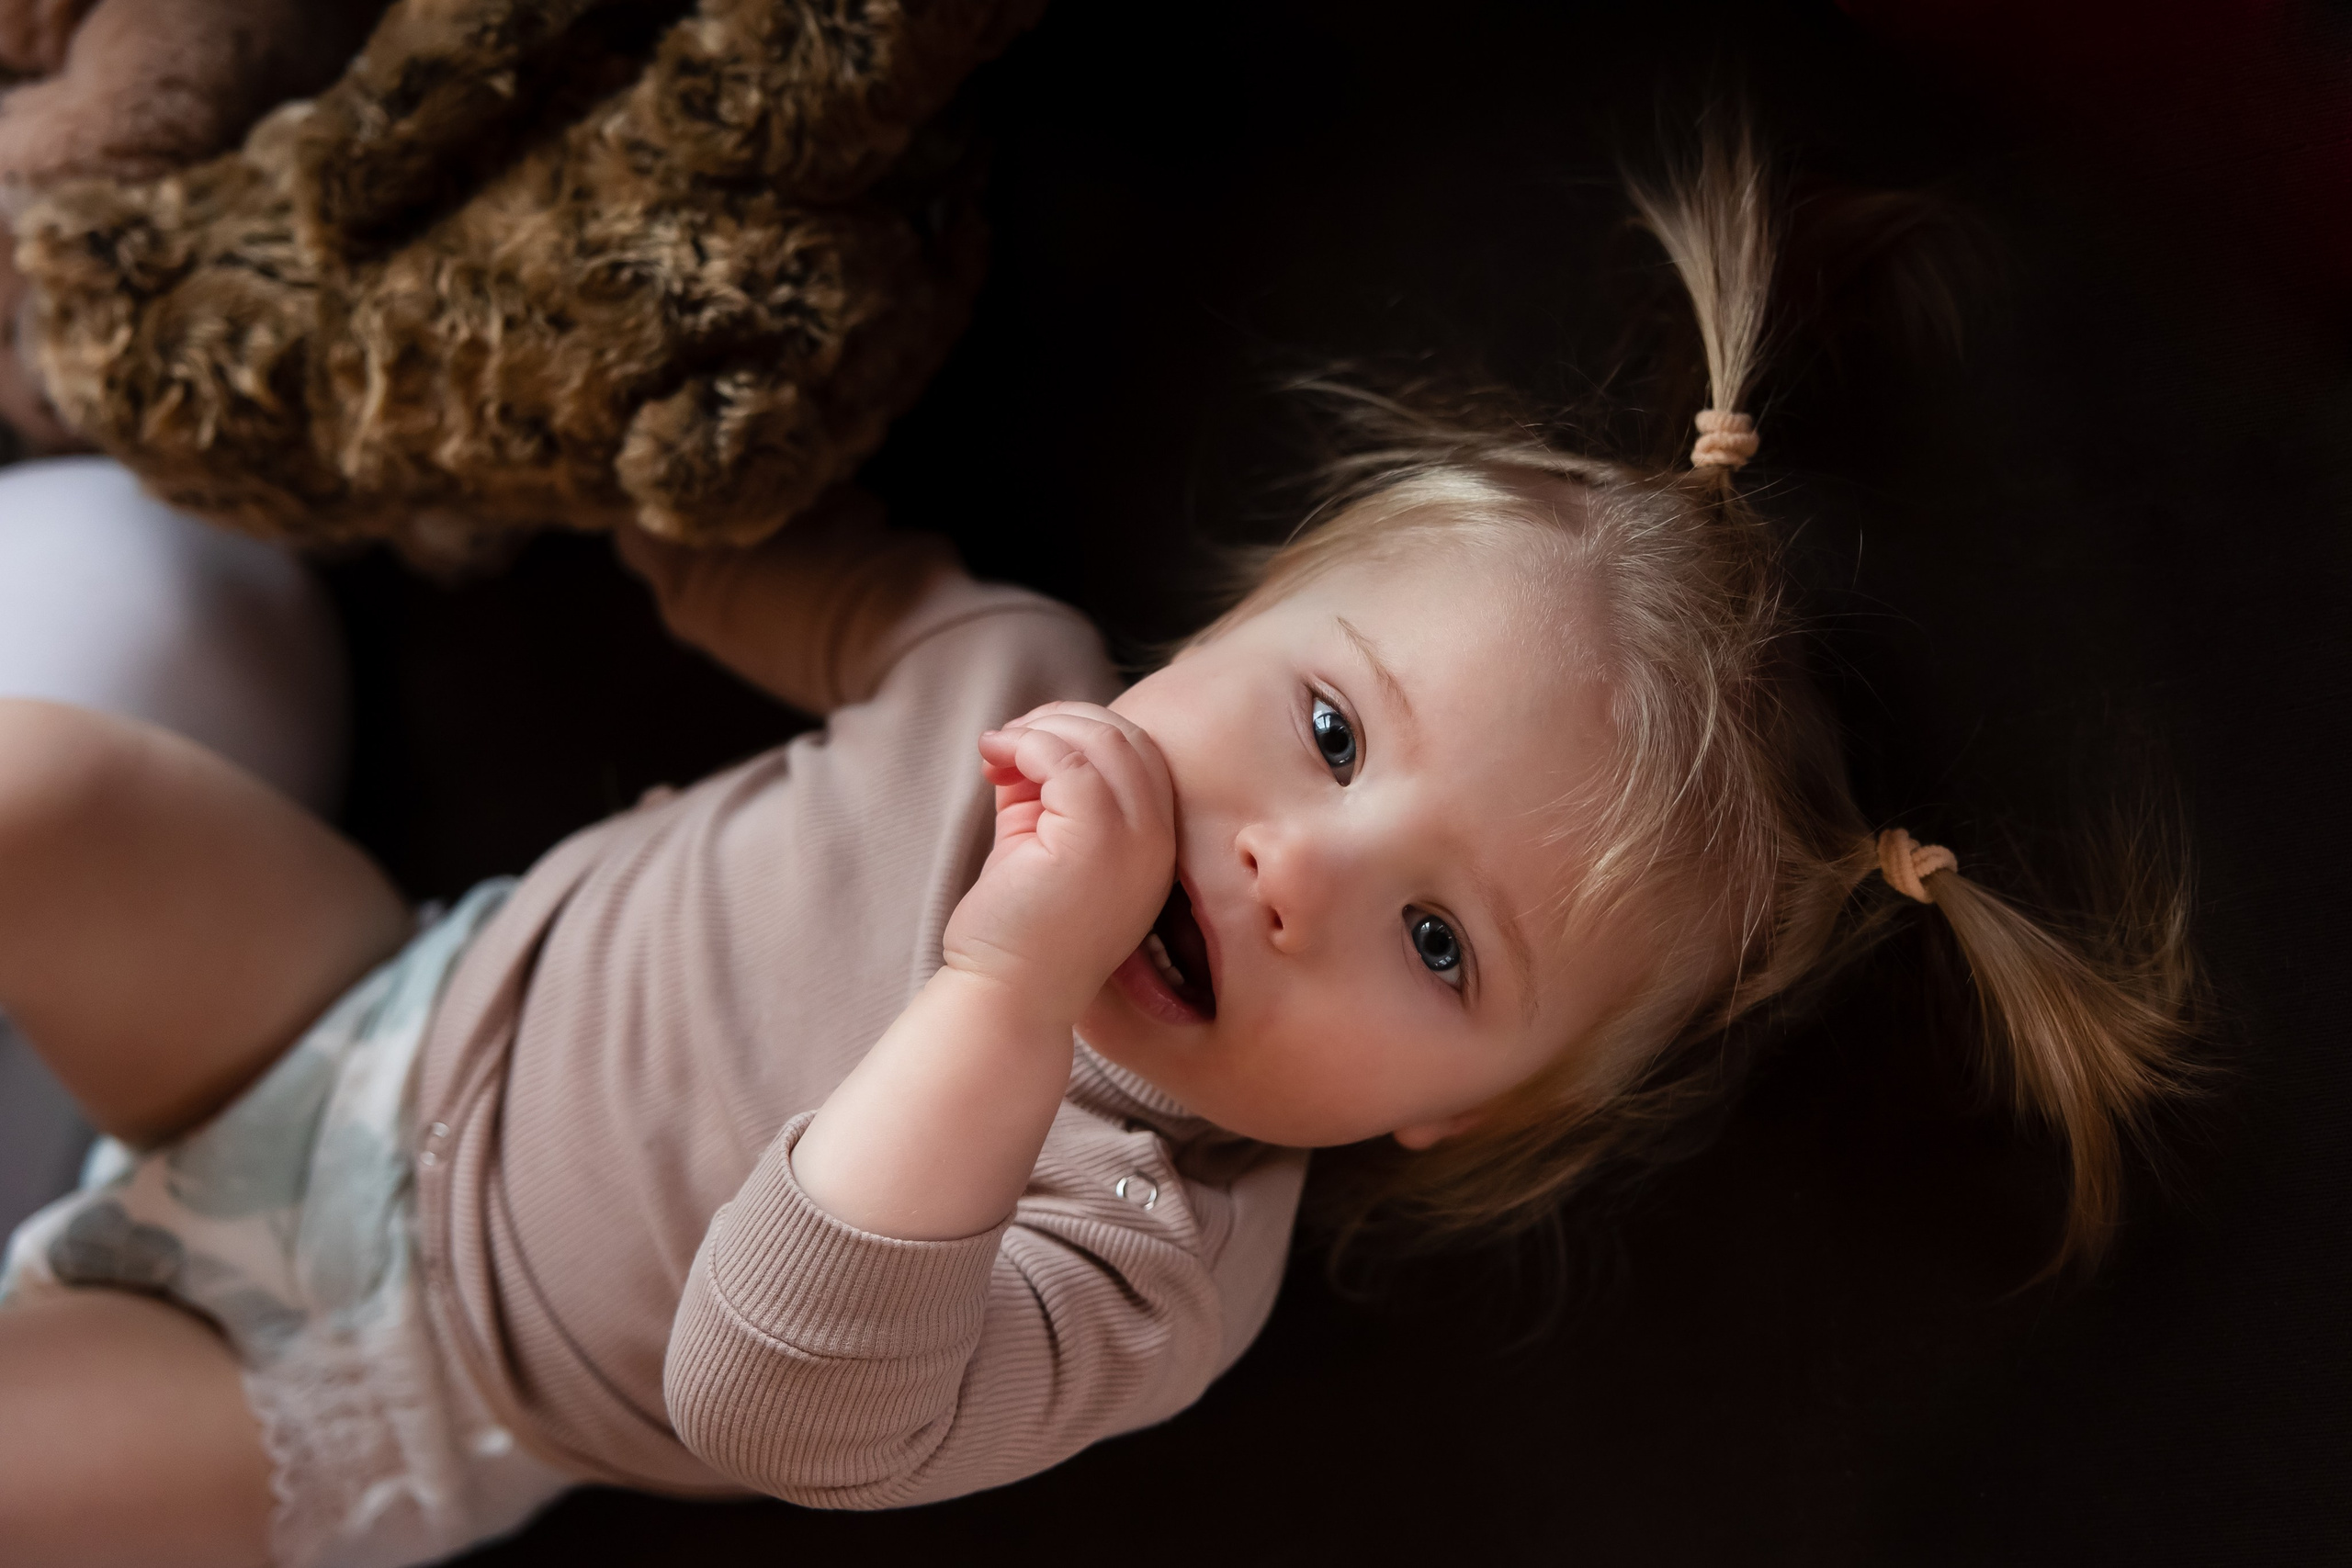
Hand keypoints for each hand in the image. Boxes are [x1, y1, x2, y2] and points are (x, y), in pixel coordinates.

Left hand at [946, 703, 1175, 1022]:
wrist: (1006, 996)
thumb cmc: (1018, 928)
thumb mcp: (1042, 843)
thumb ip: (1048, 792)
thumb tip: (1029, 739)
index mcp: (1154, 845)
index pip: (1142, 755)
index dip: (1085, 731)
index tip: (1029, 743)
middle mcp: (1157, 843)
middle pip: (1129, 738)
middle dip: (1064, 719)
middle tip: (1009, 738)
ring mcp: (1134, 843)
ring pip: (1104, 741)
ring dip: (1041, 728)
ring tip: (996, 748)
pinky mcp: (1095, 843)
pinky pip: (1069, 762)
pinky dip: (1027, 745)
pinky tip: (995, 759)